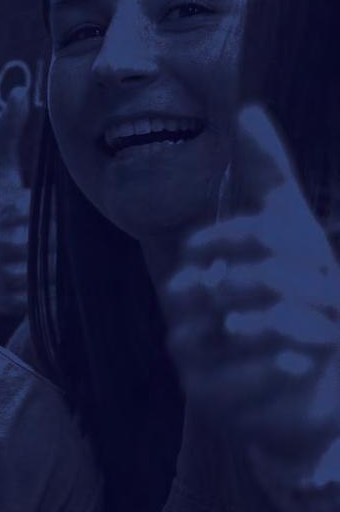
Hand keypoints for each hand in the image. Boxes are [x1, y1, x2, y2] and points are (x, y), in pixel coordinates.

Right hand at [162, 105, 339, 483]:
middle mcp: (185, 316)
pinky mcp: (212, 404)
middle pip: (232, 283)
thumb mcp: (288, 233)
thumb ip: (264, 173)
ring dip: (294, 327)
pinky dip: (277, 370)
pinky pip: (240, 381)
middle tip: (328, 295)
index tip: (307, 259)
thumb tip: (248, 107)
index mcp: (195, 273)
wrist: (312, 390)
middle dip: (293, 287)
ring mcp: (194, 361)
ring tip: (325, 331)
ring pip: (242, 328)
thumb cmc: (298, 303)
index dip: (258, 243)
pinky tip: (304, 361)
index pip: (217, 242)